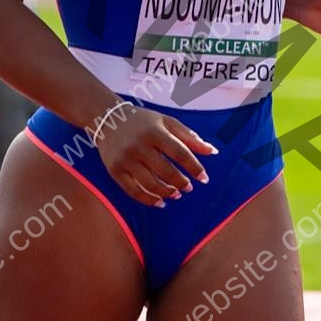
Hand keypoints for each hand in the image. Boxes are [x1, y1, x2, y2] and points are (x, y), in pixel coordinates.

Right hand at [94, 104, 216, 207]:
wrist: (107, 119)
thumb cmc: (143, 122)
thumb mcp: (167, 122)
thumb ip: (190, 137)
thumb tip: (213, 152)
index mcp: (154, 131)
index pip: (179, 152)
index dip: (194, 167)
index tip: (204, 178)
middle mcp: (138, 145)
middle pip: (165, 170)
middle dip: (181, 182)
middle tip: (189, 188)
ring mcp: (125, 159)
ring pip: (150, 184)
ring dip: (167, 192)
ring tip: (176, 194)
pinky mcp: (115, 171)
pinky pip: (133, 191)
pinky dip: (148, 200)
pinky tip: (160, 202)